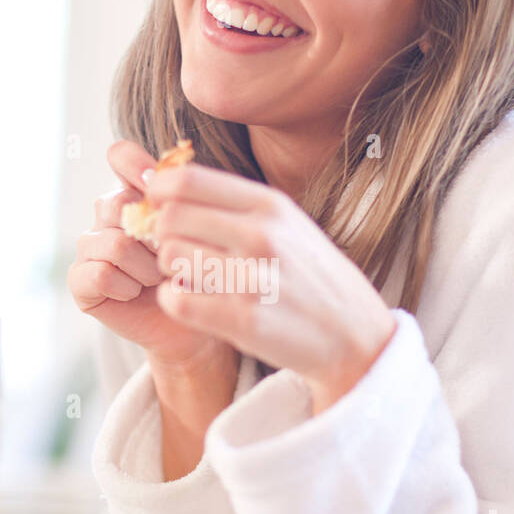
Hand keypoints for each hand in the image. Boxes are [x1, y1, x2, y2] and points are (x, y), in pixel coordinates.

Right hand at [67, 139, 236, 370]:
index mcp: (136, 193)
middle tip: (172, 258)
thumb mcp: (199, 234)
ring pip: (114, 243)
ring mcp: (90, 246)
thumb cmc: (201, 274)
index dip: (134, 163)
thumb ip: (179, 202)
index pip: (121, 156)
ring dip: (145, 268)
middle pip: (119, 204)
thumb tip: (156, 176)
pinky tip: (135, 294)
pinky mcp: (80, 280)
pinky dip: (126, 287)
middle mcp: (107, 215)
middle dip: (154, 238)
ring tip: (158, 279)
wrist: (195, 323)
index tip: (156, 184)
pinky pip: (100, 273)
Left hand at [146, 160, 397, 410]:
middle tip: (175, 248)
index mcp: (269, 205)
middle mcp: (262, 235)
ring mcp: (254, 279)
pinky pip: (176, 299)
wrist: (353, 333)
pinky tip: (193, 301)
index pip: (187, 181)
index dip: (159, 193)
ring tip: (192, 277)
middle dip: (162, 233)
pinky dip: (174, 300)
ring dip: (170, 268)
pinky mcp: (245, 320)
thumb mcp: (285, 223)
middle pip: (170, 217)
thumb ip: (232, 203)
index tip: (160, 209)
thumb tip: (163, 184)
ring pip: (170, 256)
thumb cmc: (307, 275)